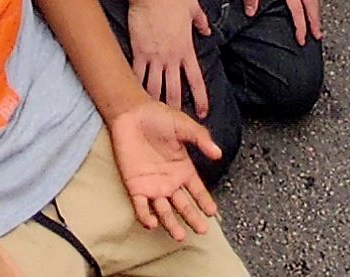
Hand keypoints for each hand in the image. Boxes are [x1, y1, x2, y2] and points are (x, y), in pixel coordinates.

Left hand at [103, 98, 222, 236]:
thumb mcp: (183, 126)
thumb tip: (218, 154)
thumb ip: (201, 139)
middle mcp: (169, 181)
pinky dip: (146, 217)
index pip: (197, 191)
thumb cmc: (158, 117)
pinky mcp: (135, 186)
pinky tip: (153, 224)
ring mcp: (152, 186)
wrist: (131, 114)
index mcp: (183, 169)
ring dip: (171, 224)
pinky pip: (141, 206)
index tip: (213, 213)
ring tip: (179, 236)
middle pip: (183, 205)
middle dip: (193, 218)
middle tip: (202, 230)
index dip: (205, 202)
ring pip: (164, 211)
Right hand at [125, 0, 211, 113]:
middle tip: (176, 125)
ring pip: (155, 88)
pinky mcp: (138, 52)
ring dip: (155, 103)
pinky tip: (134, 99)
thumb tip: (207, 31)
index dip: (201, 98)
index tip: (204, 112)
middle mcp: (171, 57)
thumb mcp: (193, 6)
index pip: (196, 80)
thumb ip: (201, 21)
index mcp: (186, 49)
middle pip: (175, 90)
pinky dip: (136, 87)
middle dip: (176, 110)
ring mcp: (154, 57)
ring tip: (154, 118)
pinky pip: (137, 75)